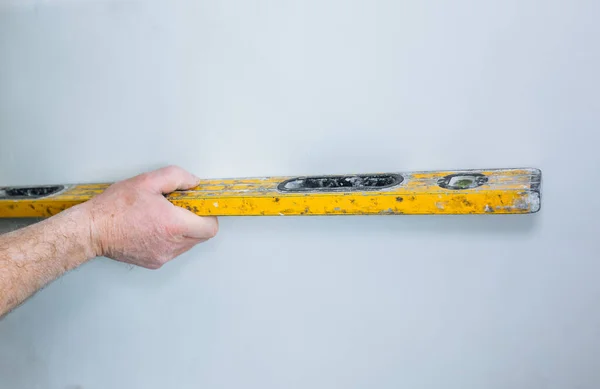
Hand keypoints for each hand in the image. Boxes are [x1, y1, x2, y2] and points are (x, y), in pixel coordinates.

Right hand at [82, 166, 217, 268]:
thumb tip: (194, 183)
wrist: (91, 230)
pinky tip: (153, 227)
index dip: (208, 214)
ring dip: (183, 230)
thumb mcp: (148, 181)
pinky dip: (170, 239)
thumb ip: (177, 178)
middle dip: (196, 220)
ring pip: (187, 244)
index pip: (210, 227)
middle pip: (201, 236)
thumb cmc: (114, 207)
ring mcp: (163, 256)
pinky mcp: (153, 262)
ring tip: (162, 216)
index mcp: (173, 225)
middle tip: (180, 207)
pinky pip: (172, 250)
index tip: (200, 205)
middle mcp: (171, 245)